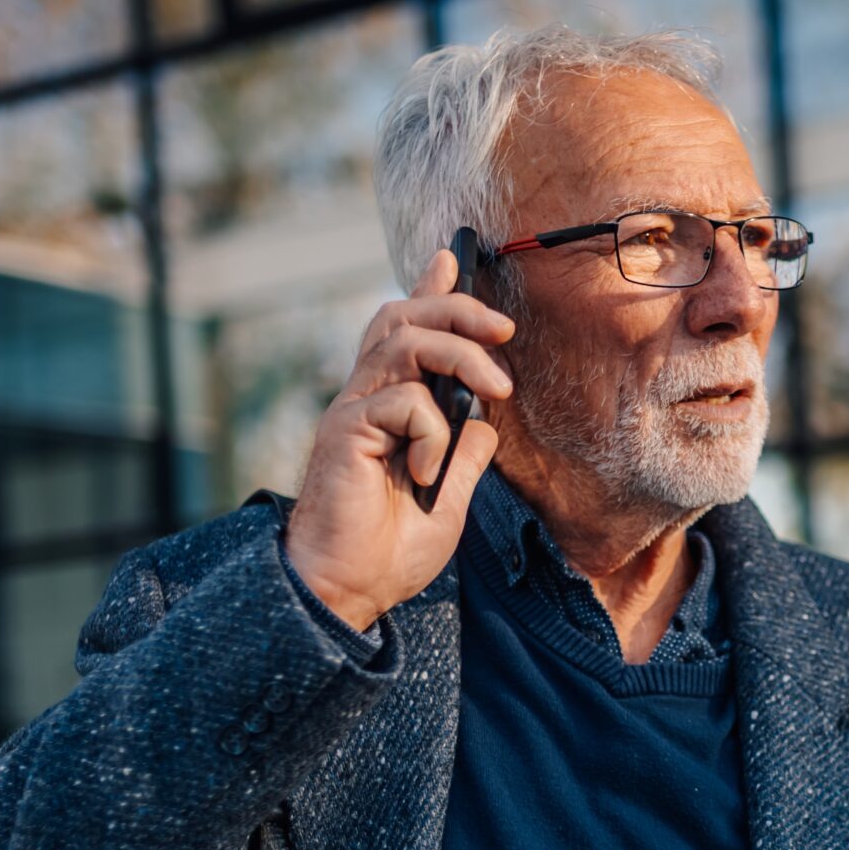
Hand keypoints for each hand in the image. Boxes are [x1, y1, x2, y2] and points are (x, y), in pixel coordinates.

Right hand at [284, 247, 516, 631]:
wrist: (350, 590)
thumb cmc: (390, 550)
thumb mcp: (451, 498)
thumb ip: (464, 454)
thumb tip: (485, 419)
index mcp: (388, 409)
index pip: (405, 334)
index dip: (428, 293)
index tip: (451, 260)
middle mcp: (365, 399)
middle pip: (402, 318)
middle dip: (457, 309)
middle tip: (503, 330)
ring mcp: (352, 412)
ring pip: (404, 342)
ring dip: (461, 356)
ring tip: (496, 389)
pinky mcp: (345, 432)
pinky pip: (403, 403)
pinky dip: (432, 433)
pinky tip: (427, 474)